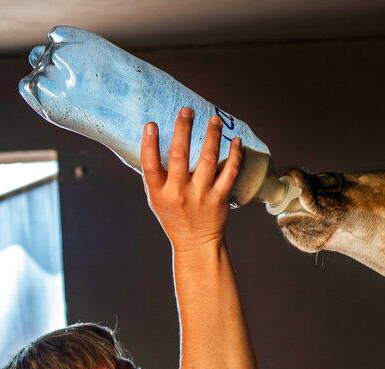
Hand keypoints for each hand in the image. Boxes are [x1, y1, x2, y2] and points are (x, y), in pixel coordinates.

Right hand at [140, 108, 242, 251]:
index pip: (150, 165)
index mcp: (160, 192)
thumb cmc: (174, 216)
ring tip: (214, 119)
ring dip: (212, 136)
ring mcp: (201, 195)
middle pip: (180, 156)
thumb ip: (155, 174)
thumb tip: (151, 141)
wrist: (196, 243)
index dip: (149, 144)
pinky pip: (229, 172)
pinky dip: (234, 155)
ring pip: (208, 160)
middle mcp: (179, 193)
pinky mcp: (220, 198)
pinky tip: (236, 141)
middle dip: (183, 130)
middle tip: (187, 110)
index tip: (151, 124)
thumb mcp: (156, 198)